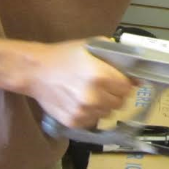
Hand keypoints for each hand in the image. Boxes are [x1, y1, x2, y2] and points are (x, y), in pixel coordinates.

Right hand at [19, 38, 135, 127]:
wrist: (35, 72)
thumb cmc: (64, 56)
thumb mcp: (90, 46)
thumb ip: (114, 55)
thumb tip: (133, 71)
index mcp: (101, 76)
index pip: (128, 88)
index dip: (125, 83)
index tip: (120, 81)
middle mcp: (94, 97)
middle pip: (120, 102)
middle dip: (116, 95)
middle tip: (105, 87)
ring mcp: (83, 111)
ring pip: (108, 113)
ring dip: (105, 105)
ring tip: (92, 94)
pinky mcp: (74, 122)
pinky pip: (94, 120)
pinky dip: (92, 113)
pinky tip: (82, 102)